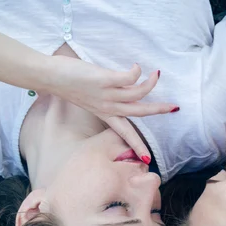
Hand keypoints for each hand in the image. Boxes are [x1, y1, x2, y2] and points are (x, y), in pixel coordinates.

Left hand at [46, 56, 178, 161]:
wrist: (50, 76)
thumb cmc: (67, 84)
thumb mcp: (87, 99)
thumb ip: (103, 99)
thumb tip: (119, 92)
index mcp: (104, 114)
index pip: (124, 132)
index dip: (137, 145)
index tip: (147, 159)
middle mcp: (108, 107)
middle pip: (139, 113)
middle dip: (159, 111)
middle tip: (175, 108)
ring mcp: (107, 94)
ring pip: (138, 94)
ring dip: (150, 84)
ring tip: (156, 74)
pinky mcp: (104, 79)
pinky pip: (129, 77)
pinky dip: (137, 72)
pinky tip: (136, 66)